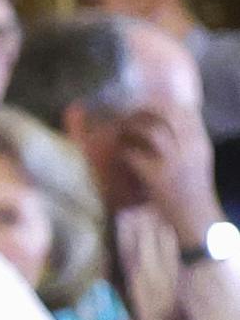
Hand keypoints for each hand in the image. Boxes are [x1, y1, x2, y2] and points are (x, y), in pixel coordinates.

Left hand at [97, 96, 223, 246]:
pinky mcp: (157, 178)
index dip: (161, 101)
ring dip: (131, 127)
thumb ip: (186, 141)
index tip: (144, 99)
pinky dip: (123, 152)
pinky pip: (134, 155)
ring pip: (151, 131)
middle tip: (126, 112)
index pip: (185, 111)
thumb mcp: (196, 161)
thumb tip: (169, 122)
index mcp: (200, 143)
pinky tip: (119, 154)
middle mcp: (190, 149)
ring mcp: (175, 163)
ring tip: (120, 131)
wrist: (196, 220)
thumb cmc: (192, 191)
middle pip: (168, 114)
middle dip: (143, 109)